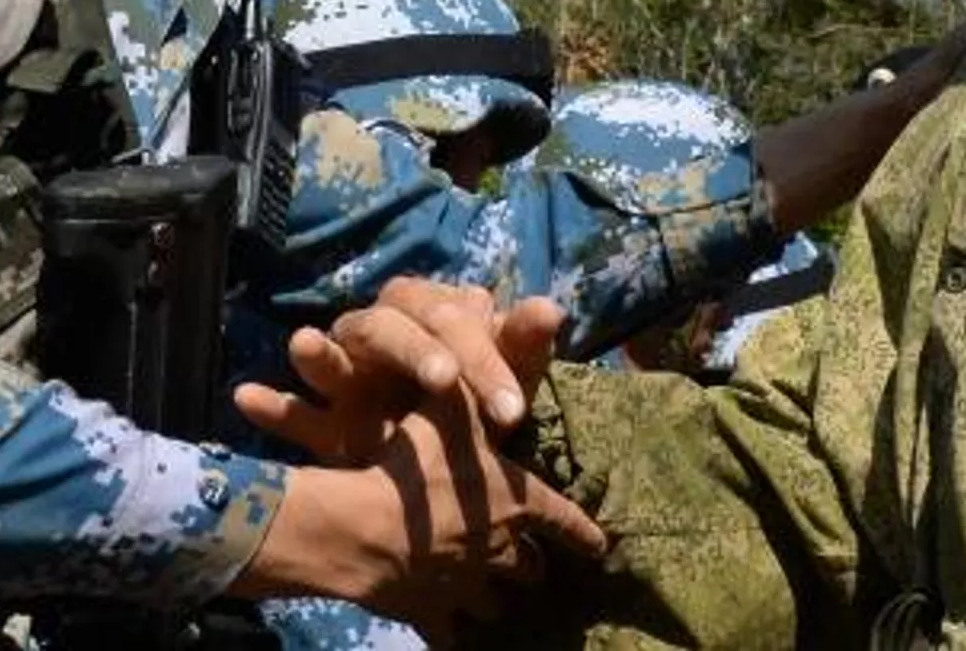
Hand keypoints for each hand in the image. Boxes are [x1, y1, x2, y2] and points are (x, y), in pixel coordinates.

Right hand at [231, 382, 606, 641]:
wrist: (364, 527)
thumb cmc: (416, 461)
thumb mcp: (455, 407)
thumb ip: (482, 386)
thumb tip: (520, 343)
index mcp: (517, 504)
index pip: (565, 520)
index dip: (584, 533)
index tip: (601, 547)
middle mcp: (502, 553)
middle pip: (530, 570)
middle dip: (530, 566)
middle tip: (528, 565)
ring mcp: (468, 590)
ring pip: (495, 606)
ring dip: (494, 598)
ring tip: (488, 595)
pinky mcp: (433, 616)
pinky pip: (452, 634)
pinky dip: (453, 630)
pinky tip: (450, 629)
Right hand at [235, 280, 560, 463]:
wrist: (438, 465)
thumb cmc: (474, 405)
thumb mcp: (502, 382)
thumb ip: (521, 345)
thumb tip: (552, 308)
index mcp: (434, 314)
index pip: (455, 317)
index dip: (483, 357)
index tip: (511, 409)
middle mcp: (386, 334)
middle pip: (394, 328)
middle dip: (420, 354)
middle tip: (446, 383)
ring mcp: (351, 377)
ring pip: (333, 356)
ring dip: (320, 354)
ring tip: (302, 344)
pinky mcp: (327, 422)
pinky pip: (294, 413)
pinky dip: (273, 406)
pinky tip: (245, 398)